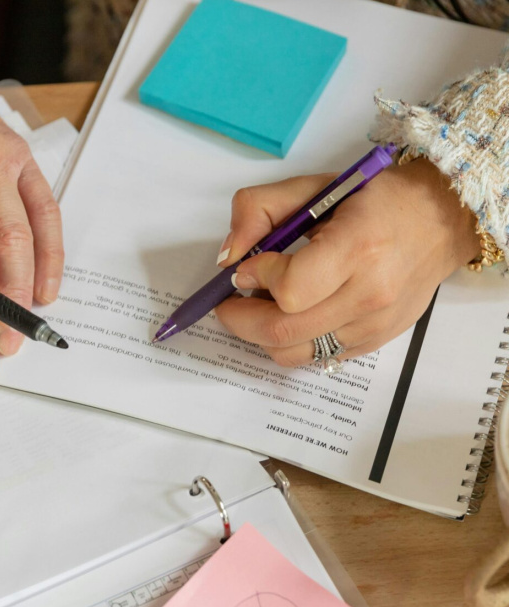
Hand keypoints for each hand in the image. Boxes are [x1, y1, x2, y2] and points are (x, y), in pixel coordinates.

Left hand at [214, 158, 479, 366]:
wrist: (441, 219)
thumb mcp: (313, 187)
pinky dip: (290, 342)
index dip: (257, 278)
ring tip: (257, 307)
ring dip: (259, 334)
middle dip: (240, 317)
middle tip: (228, 300)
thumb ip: (258, 209)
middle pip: (282, 331)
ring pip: (293, 353)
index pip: (290, 290)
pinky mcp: (375, 342)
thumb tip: (228, 258)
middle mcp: (370, 295)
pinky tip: (289, 316)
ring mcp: (375, 325)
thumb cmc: (375, 199)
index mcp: (358, 248)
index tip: (248, 265)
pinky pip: (316, 358)